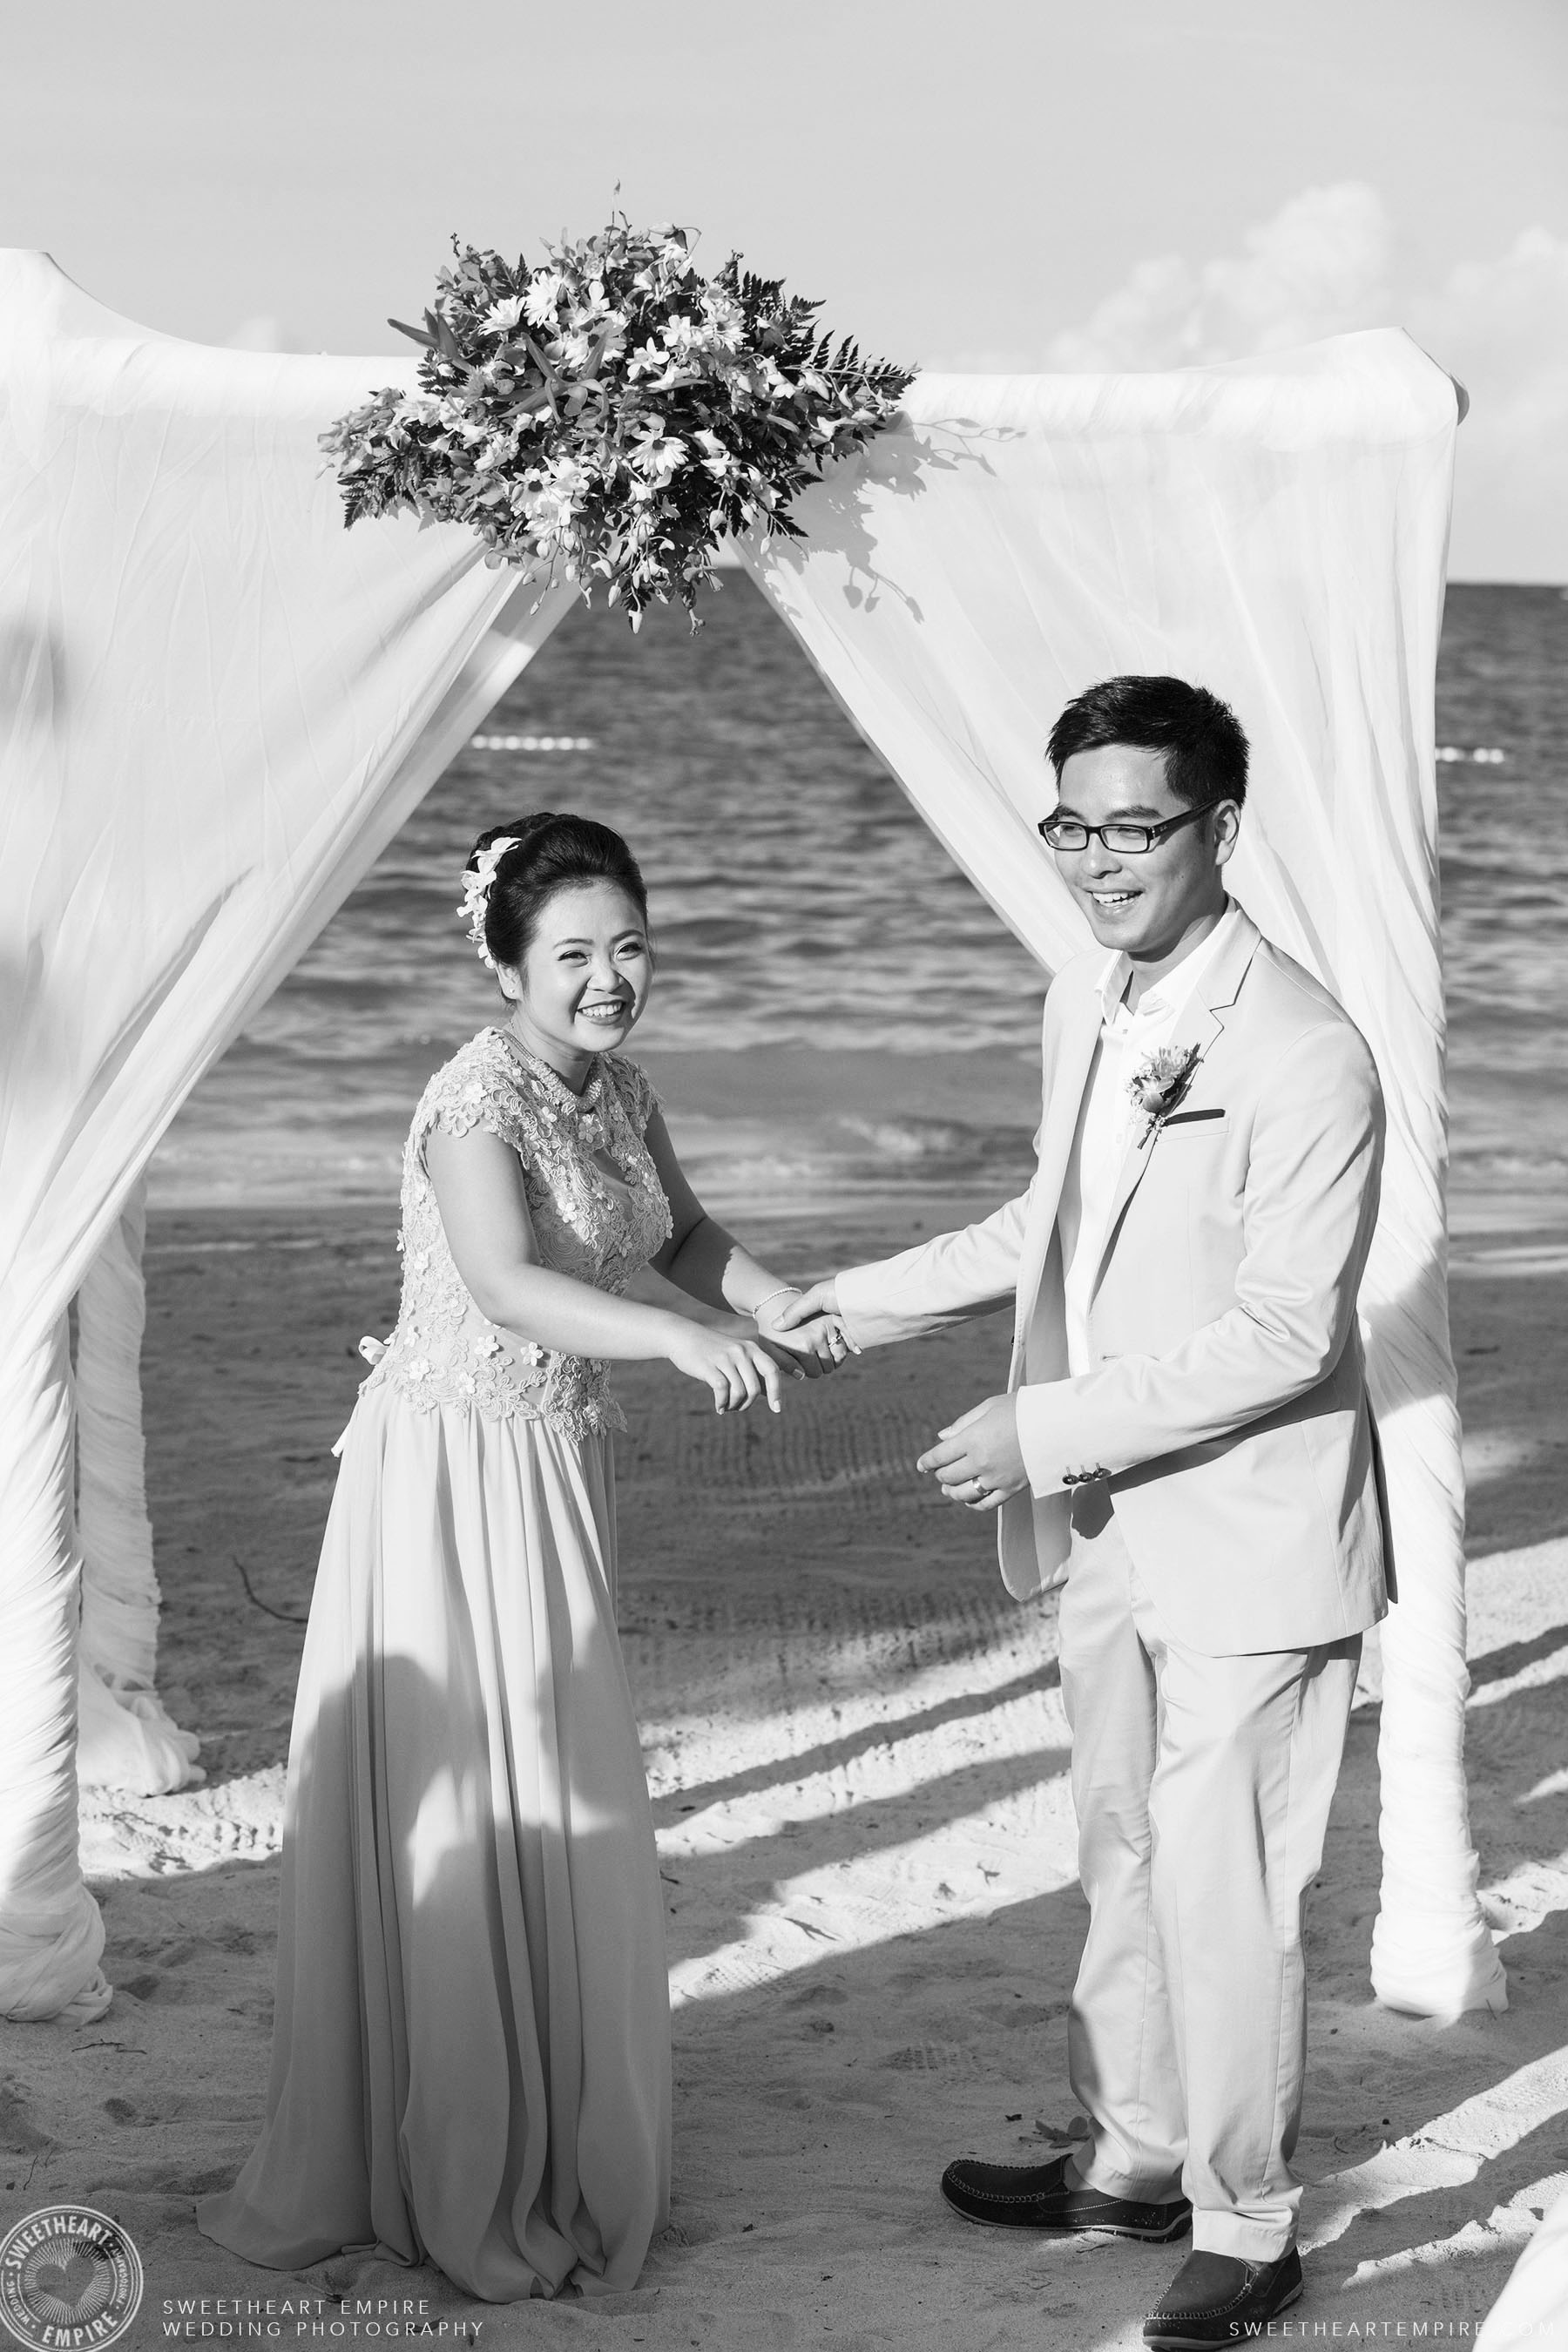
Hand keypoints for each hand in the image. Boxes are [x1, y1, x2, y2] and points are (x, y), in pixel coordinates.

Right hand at [667, 1320, 802, 1413]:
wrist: (682, 1336)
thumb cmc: (712, 1351)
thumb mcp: (736, 1355)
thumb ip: (752, 1371)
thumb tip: (769, 1395)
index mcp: (751, 1348)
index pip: (772, 1370)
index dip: (777, 1391)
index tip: (777, 1409)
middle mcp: (741, 1351)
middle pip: (755, 1388)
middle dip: (747, 1404)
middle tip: (738, 1408)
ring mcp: (725, 1358)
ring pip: (739, 1392)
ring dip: (734, 1406)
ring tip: (726, 1407)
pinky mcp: (709, 1366)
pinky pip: (722, 1391)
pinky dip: (722, 1403)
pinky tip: (719, 1407)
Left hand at [756, 1284, 855, 1374]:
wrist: (774, 1303)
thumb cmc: (770, 1331)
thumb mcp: (770, 1350)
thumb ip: (786, 1365)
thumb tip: (802, 1375)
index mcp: (804, 1347)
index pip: (816, 1372)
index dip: (808, 1371)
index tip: (800, 1364)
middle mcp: (819, 1337)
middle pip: (829, 1366)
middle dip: (820, 1365)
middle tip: (809, 1358)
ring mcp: (828, 1326)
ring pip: (840, 1355)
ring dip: (832, 1358)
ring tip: (819, 1353)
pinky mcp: (833, 1318)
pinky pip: (845, 1340)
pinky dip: (842, 1345)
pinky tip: (831, 1346)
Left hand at [916, 1394, 1026, 1510]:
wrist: (1059, 1424)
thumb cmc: (1024, 1409)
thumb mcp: (990, 1407)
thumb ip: (963, 1424)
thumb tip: (942, 1438)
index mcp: (973, 1439)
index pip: (940, 1456)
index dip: (926, 1462)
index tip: (921, 1465)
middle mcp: (981, 1462)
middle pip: (949, 1476)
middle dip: (940, 1474)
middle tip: (938, 1471)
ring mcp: (997, 1478)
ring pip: (963, 1494)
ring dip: (951, 1492)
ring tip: (947, 1489)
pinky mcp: (1012, 1489)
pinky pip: (986, 1503)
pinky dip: (973, 1503)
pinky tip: (969, 1499)